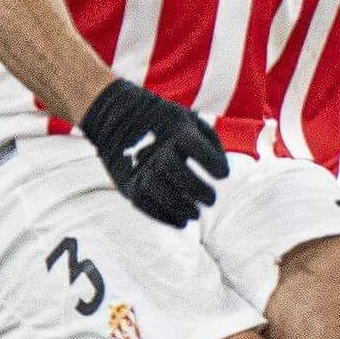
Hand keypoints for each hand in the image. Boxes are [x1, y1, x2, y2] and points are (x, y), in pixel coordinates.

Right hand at [80, 78, 228, 226]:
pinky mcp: (129, 184)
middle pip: (178, 172)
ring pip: (161, 193)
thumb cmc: (163, 122)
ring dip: (182, 208)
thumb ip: (210, 141)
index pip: (197, 148)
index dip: (213, 163)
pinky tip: (180, 220)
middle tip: (211, 200)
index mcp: (176, 131)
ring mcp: (141, 168)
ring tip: (195, 214)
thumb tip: (224, 170)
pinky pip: (146, 205)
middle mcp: (157, 149)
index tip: (222, 175)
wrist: (115, 117)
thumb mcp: (188, 119)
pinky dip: (164, 217)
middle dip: (198, 190)